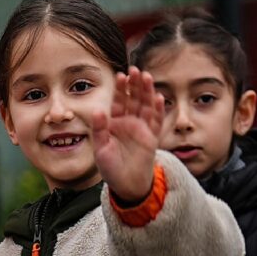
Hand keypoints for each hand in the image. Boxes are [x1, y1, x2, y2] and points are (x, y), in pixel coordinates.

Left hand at [91, 65, 161, 204]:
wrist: (126, 185)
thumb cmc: (110, 168)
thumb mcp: (101, 148)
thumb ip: (99, 129)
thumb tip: (97, 110)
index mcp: (115, 122)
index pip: (118, 101)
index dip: (121, 89)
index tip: (121, 75)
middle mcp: (129, 122)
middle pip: (133, 99)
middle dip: (135, 85)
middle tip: (135, 69)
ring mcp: (141, 129)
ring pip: (145, 106)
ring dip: (147, 92)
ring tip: (147, 77)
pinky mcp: (152, 137)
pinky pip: (156, 121)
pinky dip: (158, 110)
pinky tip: (158, 97)